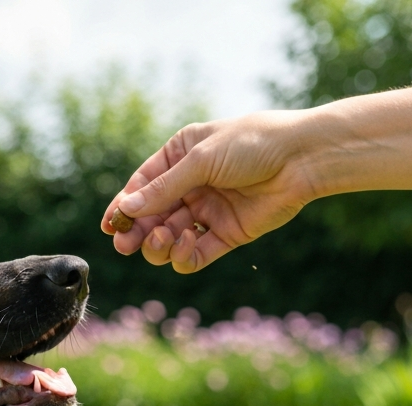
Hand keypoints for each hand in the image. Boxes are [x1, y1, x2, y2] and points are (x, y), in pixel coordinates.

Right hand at [100, 110, 319, 272]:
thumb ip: (164, 188)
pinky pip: (196, 254)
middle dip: (137, 232)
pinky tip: (186, 245)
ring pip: (170, 238)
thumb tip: (126, 209)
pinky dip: (184, 256)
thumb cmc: (252, 144)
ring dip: (160, 243)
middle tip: (125, 245)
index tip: (110, 226)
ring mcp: (208, 211)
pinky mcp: (227, 234)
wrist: (301, 158)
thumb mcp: (201, 160)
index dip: (124, 206)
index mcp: (180, 156)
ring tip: (165, 237)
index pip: (142, 185)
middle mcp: (191, 185)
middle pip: (153, 216)